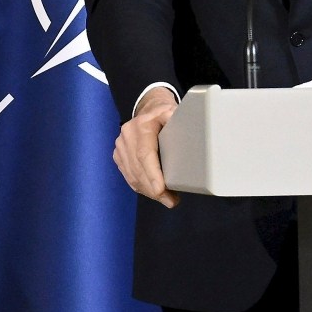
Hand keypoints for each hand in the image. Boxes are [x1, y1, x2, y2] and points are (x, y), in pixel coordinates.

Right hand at [114, 88, 178, 207]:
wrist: (147, 110)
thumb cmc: (163, 114)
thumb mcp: (173, 112)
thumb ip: (177, 121)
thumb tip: (191, 129)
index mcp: (141, 127)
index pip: (144, 154)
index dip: (152, 174)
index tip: (161, 189)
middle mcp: (127, 137)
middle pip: (138, 169)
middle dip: (154, 189)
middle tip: (171, 201)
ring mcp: (121, 147)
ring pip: (133, 176)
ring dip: (149, 191)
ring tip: (167, 199)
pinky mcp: (119, 156)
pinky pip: (129, 176)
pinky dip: (141, 187)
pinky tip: (154, 193)